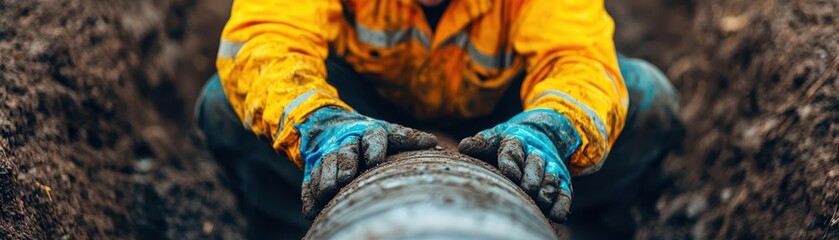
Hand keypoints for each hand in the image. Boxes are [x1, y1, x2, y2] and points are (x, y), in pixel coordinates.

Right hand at [299, 107, 436, 218]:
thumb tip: (434, 142)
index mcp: (370, 132)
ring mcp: (328, 153)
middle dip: (346, 163)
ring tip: (328, 192)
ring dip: (326, 178)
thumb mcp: (388, 132)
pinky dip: (309, 195)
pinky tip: (311, 210)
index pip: (374, 137)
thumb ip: (408, 138)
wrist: (326, 123)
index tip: (375, 161)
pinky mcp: (313, 167)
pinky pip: (310, 180)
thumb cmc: (369, 135)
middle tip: (346, 178)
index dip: (374, 148)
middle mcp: (348, 140)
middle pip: (346, 150)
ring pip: (326, 163)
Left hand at [458, 109, 580, 222]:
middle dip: (531, 177)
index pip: (513, 149)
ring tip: (540, 201)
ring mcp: (551, 166)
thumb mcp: (494, 137)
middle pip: (535, 163)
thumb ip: (481, 143)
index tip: (509, 174)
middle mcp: (537, 152)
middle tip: (526, 189)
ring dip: (547, 189)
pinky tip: (556, 215)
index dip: (511, 162)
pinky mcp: (563, 180)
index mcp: (517, 139)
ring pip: (551, 177)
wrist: (542, 133)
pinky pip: (564, 192)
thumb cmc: (508, 142)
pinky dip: (561, 204)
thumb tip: (463, 146)